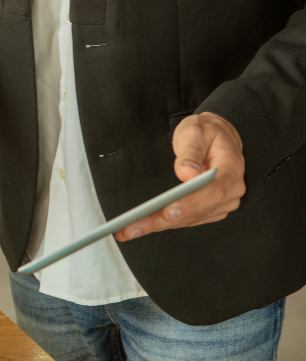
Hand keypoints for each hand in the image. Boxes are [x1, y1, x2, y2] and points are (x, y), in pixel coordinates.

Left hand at [115, 112, 244, 241]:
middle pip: (199, 210)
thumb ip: (190, 151)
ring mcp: (223, 201)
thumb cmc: (206, 132)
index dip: (191, 204)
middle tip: (133, 227)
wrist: (218, 136)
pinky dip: (166, 223)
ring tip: (129, 230)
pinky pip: (189, 219)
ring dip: (159, 225)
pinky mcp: (212, 208)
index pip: (214, 190)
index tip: (168, 212)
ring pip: (190, 219)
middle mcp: (231, 188)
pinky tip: (145, 225)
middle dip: (163, 221)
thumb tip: (186, 173)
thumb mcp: (195, 131)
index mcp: (231, 167)